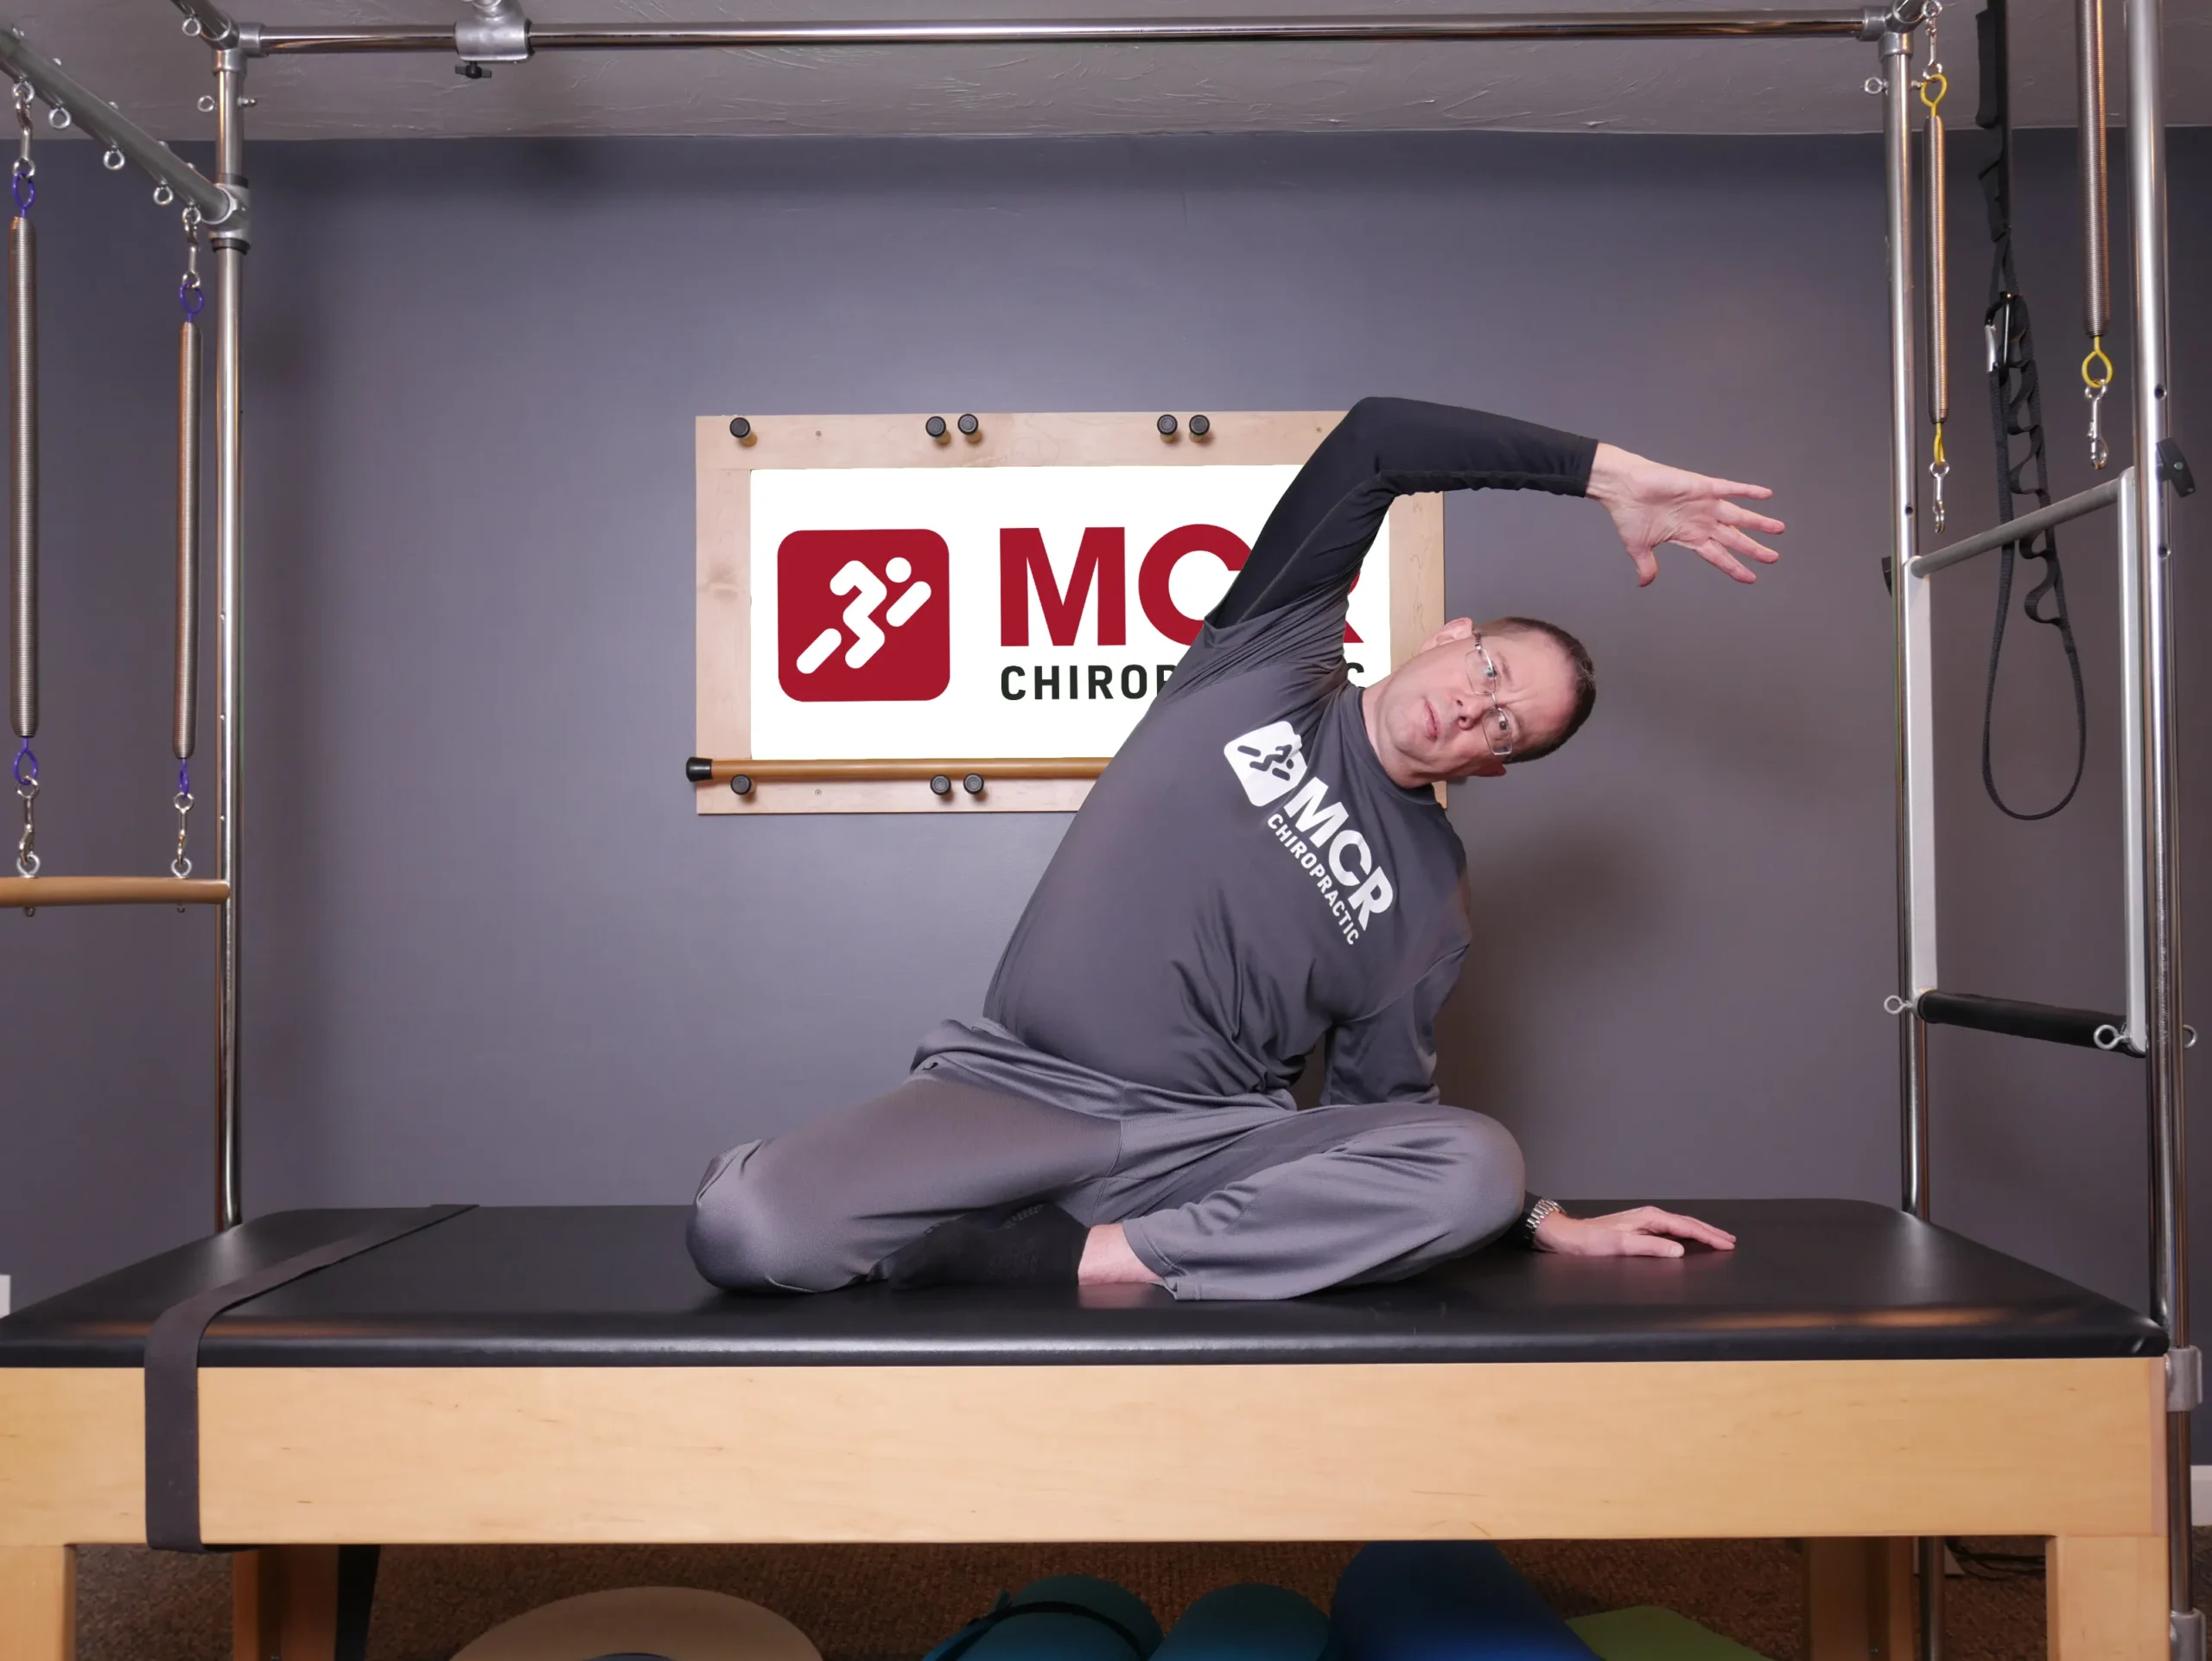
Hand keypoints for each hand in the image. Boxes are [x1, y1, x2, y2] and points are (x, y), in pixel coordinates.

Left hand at [1533, 1204, 1737, 1258]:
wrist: (1567, 1235)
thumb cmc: (1589, 1241)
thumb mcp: (1620, 1246)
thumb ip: (1650, 1247)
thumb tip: (1679, 1251)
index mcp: (1649, 1218)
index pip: (1687, 1227)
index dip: (1709, 1237)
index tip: (1727, 1245)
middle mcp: (1649, 1216)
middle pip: (1688, 1223)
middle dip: (1711, 1232)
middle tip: (1731, 1242)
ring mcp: (1644, 1221)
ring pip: (1681, 1225)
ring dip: (1701, 1232)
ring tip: (1718, 1239)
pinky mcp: (1639, 1228)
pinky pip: (1671, 1229)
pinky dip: (1686, 1234)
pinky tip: (1690, 1240)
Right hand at [1585, 441, 1784, 586]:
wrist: (1622, 488)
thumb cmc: (1628, 514)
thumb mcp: (1638, 547)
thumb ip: (1647, 566)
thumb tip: (1644, 583)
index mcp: (1688, 536)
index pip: (1717, 556)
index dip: (1734, 567)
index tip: (1750, 577)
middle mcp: (1701, 521)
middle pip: (1734, 539)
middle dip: (1754, 549)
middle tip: (1773, 558)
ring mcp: (1704, 504)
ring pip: (1738, 516)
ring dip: (1758, 523)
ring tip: (1779, 529)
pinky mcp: (1703, 487)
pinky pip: (1731, 489)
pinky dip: (1748, 491)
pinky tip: (1767, 495)